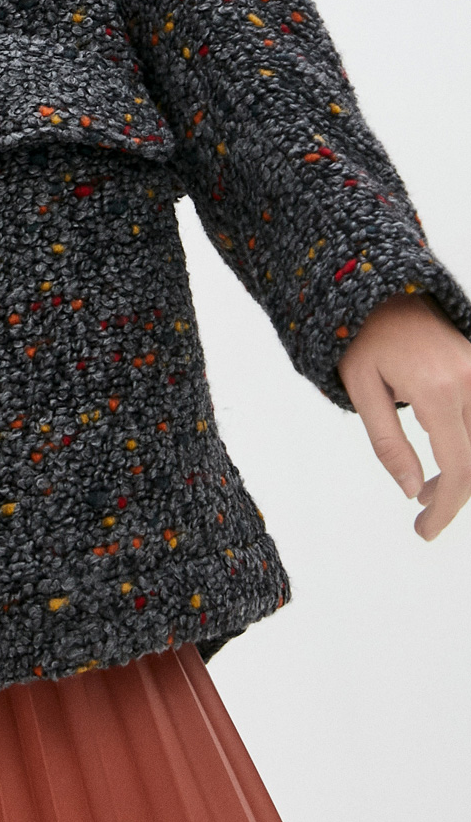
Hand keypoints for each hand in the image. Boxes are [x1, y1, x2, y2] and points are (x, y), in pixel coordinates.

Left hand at [336, 292, 470, 540]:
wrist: (380, 290)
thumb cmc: (362, 339)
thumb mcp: (361, 390)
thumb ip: (388, 443)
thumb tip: (413, 492)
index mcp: (436, 389)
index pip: (457, 466)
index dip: (446, 508)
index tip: (424, 531)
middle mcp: (469, 380)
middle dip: (455, 496)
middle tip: (423, 517)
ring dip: (464, 472)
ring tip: (428, 487)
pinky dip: (468, 447)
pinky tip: (445, 461)